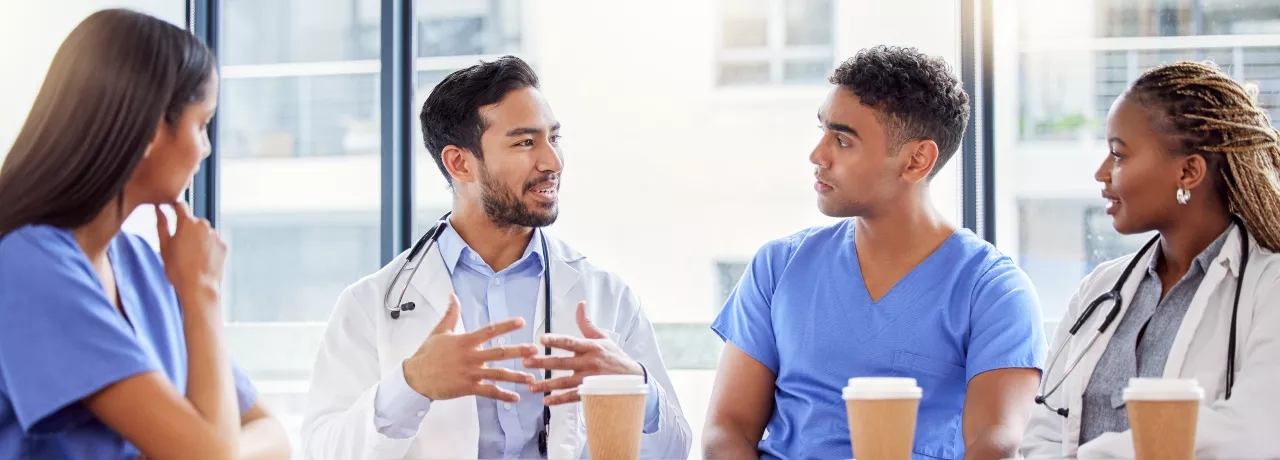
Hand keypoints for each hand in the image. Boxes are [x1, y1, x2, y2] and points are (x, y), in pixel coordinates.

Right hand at [155, 202, 225, 303]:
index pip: (181, 205)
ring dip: (198, 239)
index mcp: (187, 222)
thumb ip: (161, 225)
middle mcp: (204, 224)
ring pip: (204, 232)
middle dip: (187, 229)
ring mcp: (215, 234)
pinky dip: (208, 247)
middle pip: (193, 221)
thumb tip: (158, 209)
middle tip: (181, 247)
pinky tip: (202, 260)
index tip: (171, 210)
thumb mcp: (164, 246)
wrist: (198, 287)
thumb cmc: (177, 268)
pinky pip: (213, 241)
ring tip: (192, 256)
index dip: (175, 207)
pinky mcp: (223, 244)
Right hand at [403, 293, 539, 402]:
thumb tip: (453, 295)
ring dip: (516, 376)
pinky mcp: (467, 388)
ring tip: (532, 377)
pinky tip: (516, 397)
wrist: (415, 377)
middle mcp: (470, 356)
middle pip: (499, 353)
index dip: (507, 326)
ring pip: (498, 374)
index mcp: (466, 340)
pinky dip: (503, 395)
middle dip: (519, 351)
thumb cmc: (427, 353)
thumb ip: (451, 314)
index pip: (490, 330)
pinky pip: (489, 392)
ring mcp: (470, 373)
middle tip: (535, 350)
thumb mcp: (440, 331)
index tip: (522, 322)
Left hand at [524, 302, 643, 404]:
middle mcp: (589, 362)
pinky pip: (573, 396)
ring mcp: (590, 379)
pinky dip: (559, 400)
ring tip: (531, 387)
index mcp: (591, 347)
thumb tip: (580, 304)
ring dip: (546, 385)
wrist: (633, 378)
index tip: (541, 338)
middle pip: (562, 363)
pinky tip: (546, 401)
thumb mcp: (603, 338)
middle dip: (543, 363)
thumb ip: (587, 323)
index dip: (556, 340)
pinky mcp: (591, 392)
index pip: (570, 342)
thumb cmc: (615, 356)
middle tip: (526, 363)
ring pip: (565, 382)